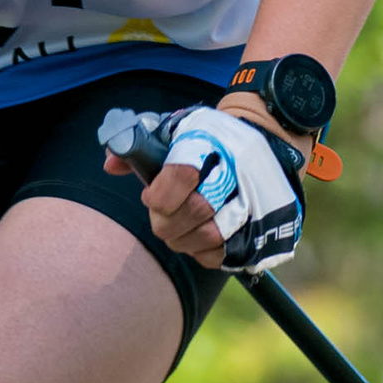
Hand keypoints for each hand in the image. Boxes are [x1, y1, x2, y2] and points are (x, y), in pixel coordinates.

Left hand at [103, 103, 304, 271]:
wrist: (267, 137)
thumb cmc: (208, 137)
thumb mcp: (175, 128)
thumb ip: (139, 146)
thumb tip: (111, 166)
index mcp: (210, 141)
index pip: (181, 175)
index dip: (158, 195)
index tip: (150, 196)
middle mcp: (239, 170)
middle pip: (196, 210)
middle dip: (166, 221)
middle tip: (160, 218)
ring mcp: (259, 200)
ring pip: (212, 236)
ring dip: (183, 240)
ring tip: (176, 229)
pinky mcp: (271, 226)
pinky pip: (230, 254)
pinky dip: (205, 252)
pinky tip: (198, 238)